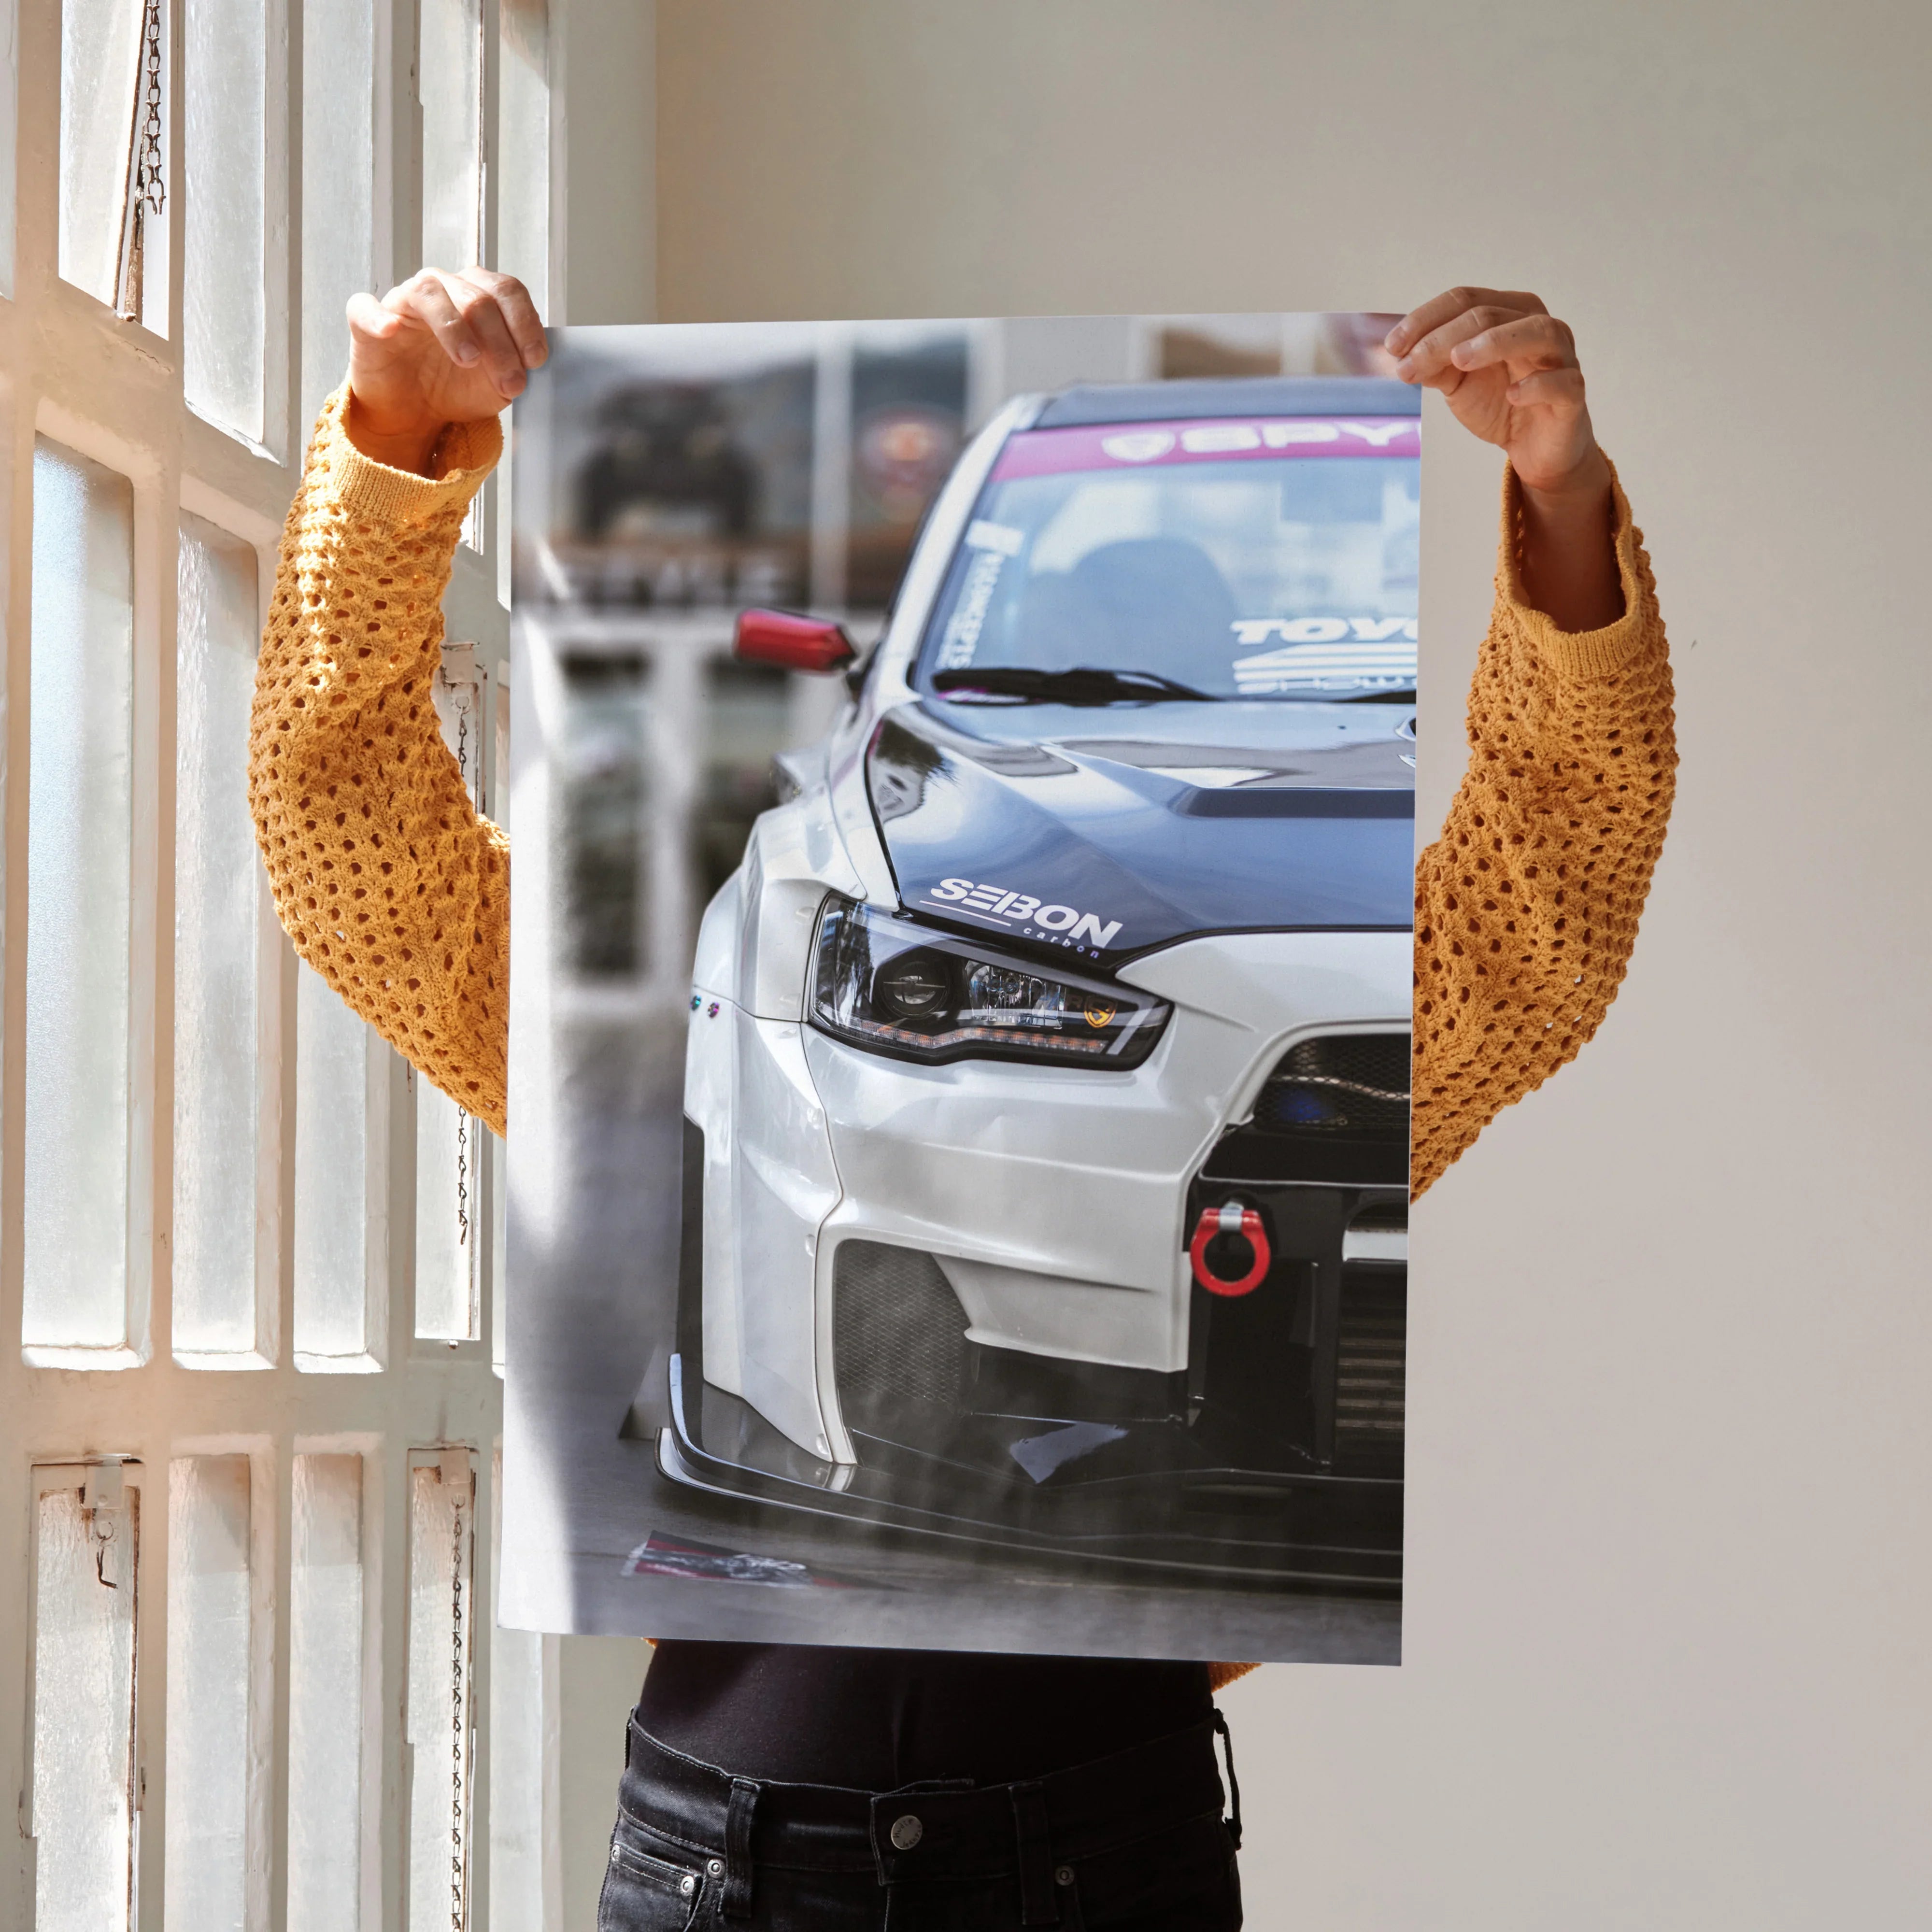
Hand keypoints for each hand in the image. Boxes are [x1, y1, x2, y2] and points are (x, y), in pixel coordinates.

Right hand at [344, 268, 546, 474]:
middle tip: (510, 381)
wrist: (414, 413)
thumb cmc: (456, 387)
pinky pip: (366, 308)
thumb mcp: (497, 384)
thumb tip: (531, 362)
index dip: (525, 323)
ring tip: (469, 360)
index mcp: (478, 295)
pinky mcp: (366, 321)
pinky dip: (378, 317)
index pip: (507, 291)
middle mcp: (443, 288)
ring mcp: (404, 301)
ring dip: (454, 327)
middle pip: (476, 297)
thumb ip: (516, 367)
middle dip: (500, 343)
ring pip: (429, 293)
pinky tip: (391, 330)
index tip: (535, 360)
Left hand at [1387, 287, 1621, 628]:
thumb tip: (1401, 355)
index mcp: (1509, 313)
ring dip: (1494, 342)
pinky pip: (1562, 382)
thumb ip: (1434, 364)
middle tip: (1409, 364)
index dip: (1425, 319)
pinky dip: (1537, 385)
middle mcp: (1538, 326)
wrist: (1533, 448)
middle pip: (1490, 314)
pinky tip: (1512, 395)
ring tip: (1459, 360)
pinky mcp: (1572, 394)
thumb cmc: (1499, 403)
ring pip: (1536, 332)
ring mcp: (1561, 358)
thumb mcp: (1458, 382)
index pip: (1465, 299)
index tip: (1392, 347)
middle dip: (1443, 338)